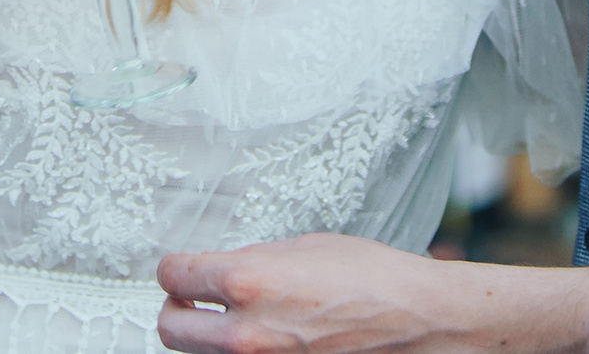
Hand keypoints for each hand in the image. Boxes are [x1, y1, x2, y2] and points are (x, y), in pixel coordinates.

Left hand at [159, 235, 446, 352]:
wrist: (419, 322)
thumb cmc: (374, 281)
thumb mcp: (304, 248)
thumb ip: (251, 260)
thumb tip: (220, 271)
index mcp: (247, 281)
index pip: (172, 275)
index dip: (176, 270)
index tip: (182, 271)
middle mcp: (245, 332)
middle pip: (168, 326)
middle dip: (178, 309)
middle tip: (193, 301)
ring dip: (207, 339)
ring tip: (234, 322)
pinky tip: (263, 340)